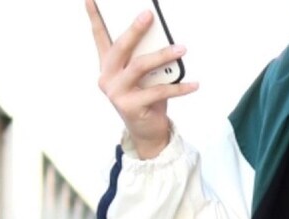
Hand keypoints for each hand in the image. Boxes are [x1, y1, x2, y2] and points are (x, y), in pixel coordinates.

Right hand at [86, 0, 198, 158]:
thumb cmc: (146, 98)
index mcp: (107, 65)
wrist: (146, 133)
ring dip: (162, 56)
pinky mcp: (130, 107)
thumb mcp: (143, 76)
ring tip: (181, 49)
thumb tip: (162, 38)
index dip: (95, 17)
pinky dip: (179, 88)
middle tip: (150, 15)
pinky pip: (158, 92)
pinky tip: (193, 84)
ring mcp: (116, 93)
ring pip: (139, 67)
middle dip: (135, 29)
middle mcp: (107, 77)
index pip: (100, 36)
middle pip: (121, 47)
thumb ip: (144, 57)